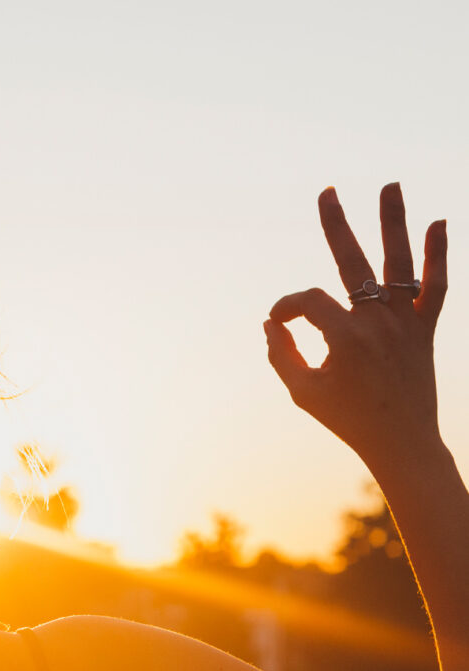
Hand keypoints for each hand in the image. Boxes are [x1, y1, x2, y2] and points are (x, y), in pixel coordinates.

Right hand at [265, 184, 446, 474]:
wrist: (402, 442)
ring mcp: (405, 322)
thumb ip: (281, 355)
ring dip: (395, 221)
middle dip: (337, 224)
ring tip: (391, 185)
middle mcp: (377, 322)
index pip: (307, 302)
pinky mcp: (426, 328)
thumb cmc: (348, 420)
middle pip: (353, 260)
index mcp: (345, 337)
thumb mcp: (303, 392)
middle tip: (328, 191)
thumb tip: (273, 323)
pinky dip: (438, 256)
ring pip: (400, 262)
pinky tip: (440, 223)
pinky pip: (435, 287)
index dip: (286, 308)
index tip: (277, 324)